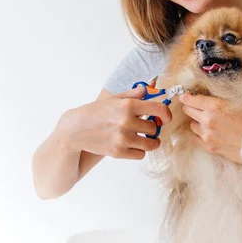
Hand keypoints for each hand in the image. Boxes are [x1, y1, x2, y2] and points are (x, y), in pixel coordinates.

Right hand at [57, 83, 172, 159]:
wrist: (75, 130)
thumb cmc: (96, 112)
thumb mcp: (114, 98)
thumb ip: (134, 94)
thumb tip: (150, 87)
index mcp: (128, 105)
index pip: (159, 109)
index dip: (166, 114)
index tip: (165, 118)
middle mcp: (126, 122)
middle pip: (155, 128)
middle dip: (153, 128)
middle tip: (146, 127)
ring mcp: (122, 138)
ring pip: (151, 144)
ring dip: (150, 141)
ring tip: (144, 138)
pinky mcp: (118, 153)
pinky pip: (141, 154)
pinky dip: (139, 151)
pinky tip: (132, 145)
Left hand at [179, 93, 241, 163]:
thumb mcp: (240, 101)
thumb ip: (222, 97)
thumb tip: (210, 94)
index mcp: (215, 106)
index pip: (190, 99)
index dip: (187, 96)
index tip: (187, 95)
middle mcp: (208, 120)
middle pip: (187, 110)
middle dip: (191, 107)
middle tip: (198, 106)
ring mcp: (207, 135)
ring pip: (192, 125)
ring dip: (197, 121)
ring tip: (209, 121)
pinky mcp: (211, 148)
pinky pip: (196, 139)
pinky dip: (200, 135)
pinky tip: (209, 133)